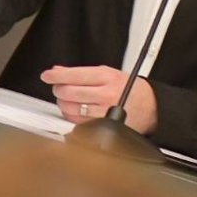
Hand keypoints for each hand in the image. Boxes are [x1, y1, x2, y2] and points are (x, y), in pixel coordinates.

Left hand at [40, 65, 157, 133]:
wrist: (149, 106)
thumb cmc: (129, 89)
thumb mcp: (108, 73)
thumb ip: (82, 72)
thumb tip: (59, 70)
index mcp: (107, 77)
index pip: (75, 75)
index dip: (57, 75)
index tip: (47, 75)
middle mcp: (105, 94)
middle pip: (69, 92)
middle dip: (59, 89)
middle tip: (58, 87)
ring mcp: (103, 111)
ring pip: (70, 108)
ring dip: (63, 103)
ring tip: (67, 99)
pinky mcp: (102, 126)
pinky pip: (77, 122)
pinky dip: (70, 115)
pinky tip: (74, 110)